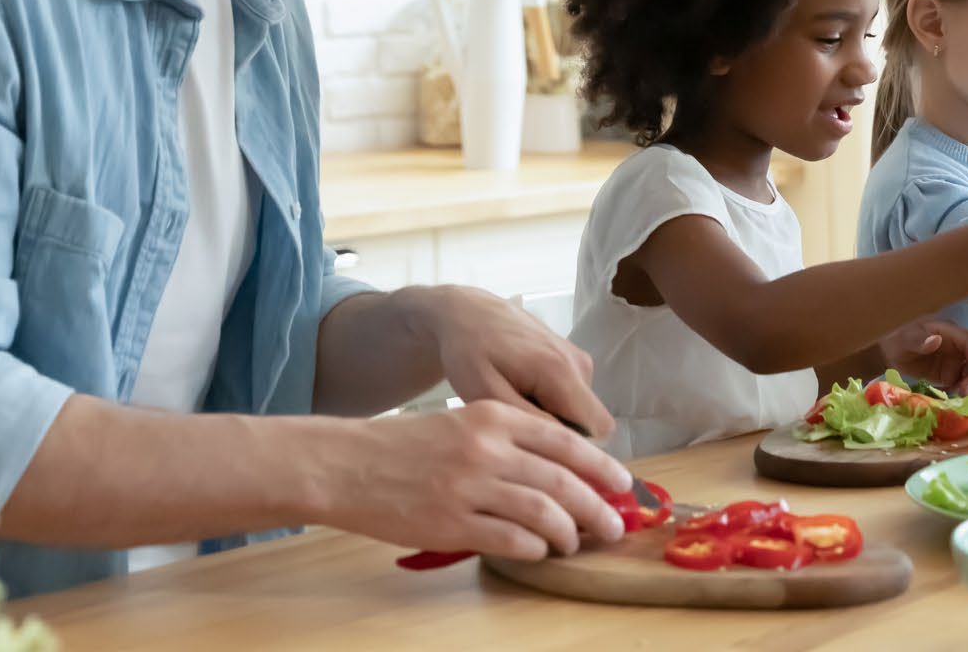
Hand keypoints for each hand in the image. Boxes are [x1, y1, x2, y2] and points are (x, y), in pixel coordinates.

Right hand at [321, 400, 629, 558]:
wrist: (345, 464)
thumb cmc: (404, 445)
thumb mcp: (461, 422)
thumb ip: (508, 439)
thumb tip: (561, 468)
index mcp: (492, 417)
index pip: (564, 442)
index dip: (600, 466)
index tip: (622, 483)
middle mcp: (486, 449)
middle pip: (562, 481)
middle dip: (596, 507)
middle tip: (613, 525)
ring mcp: (468, 488)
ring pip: (542, 513)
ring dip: (567, 532)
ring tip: (574, 542)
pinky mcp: (450, 523)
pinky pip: (510, 540)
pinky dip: (533, 548)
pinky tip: (538, 550)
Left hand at [396, 285, 615, 437]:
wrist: (468, 313)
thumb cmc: (469, 353)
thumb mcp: (485, 392)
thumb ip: (527, 419)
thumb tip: (565, 445)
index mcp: (560, 372)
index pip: (598, 429)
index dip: (574, 448)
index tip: (540, 451)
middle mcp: (579, 364)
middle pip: (591, 422)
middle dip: (562, 434)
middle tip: (520, 426)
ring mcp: (579, 358)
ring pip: (582, 411)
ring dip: (554, 417)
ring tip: (516, 404)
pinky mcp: (574, 356)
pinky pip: (575, 396)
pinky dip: (553, 402)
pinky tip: (522, 391)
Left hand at [880, 318, 967, 394]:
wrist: (890, 354)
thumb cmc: (897, 340)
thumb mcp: (905, 339)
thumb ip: (919, 340)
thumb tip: (936, 340)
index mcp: (950, 331)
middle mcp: (958, 345)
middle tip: (967, 390)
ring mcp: (956, 360)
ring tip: (960, 394)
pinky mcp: (951, 373)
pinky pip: (964, 382)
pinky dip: (963, 390)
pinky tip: (952, 395)